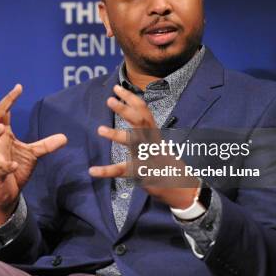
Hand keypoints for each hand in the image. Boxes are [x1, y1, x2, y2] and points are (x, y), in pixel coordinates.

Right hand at [0, 84, 66, 225]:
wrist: (8, 192)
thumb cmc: (15, 168)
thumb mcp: (33, 154)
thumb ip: (46, 145)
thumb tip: (65, 137)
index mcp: (4, 135)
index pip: (2, 112)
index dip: (9, 99)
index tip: (19, 86)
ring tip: (2, 127)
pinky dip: (6, 166)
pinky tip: (13, 164)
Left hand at [88, 84, 199, 208]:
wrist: (182, 187)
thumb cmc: (166, 163)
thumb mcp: (156, 143)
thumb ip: (145, 130)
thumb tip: (133, 113)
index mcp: (154, 134)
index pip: (144, 111)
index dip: (131, 98)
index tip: (117, 88)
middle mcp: (152, 142)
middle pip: (140, 122)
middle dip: (125, 110)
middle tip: (110, 100)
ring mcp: (148, 157)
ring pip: (134, 143)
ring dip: (117, 135)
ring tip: (100, 129)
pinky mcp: (142, 174)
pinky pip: (123, 171)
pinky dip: (107, 171)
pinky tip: (93, 170)